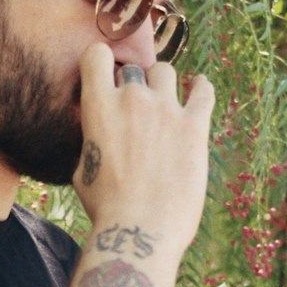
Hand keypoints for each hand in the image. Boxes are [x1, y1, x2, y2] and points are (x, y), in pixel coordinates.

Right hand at [73, 44, 214, 253]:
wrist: (139, 231)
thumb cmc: (106, 208)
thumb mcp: (82, 170)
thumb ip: (91, 142)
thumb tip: (97, 137)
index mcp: (98, 107)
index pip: (96, 55)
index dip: (100, 62)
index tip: (105, 76)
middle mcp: (132, 99)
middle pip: (135, 68)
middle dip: (135, 83)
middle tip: (137, 107)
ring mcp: (166, 110)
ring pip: (166, 72)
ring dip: (163, 84)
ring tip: (165, 102)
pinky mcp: (195, 127)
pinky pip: (204, 92)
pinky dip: (201, 87)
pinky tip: (199, 89)